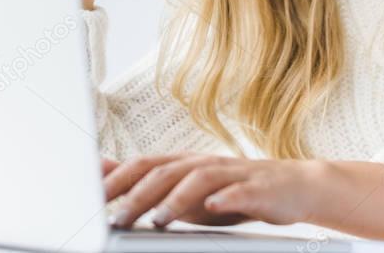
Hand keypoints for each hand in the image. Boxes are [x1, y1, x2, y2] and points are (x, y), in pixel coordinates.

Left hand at [103, 153, 321, 228]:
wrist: (294, 187)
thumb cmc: (232, 190)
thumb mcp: (185, 186)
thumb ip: (146, 180)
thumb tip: (102, 170)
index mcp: (184, 164)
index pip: (143, 165)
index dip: (116, 179)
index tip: (90, 198)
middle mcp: (203, 163)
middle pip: (165, 172)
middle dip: (137, 193)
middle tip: (116, 218)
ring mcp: (231, 174)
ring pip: (198, 179)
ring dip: (176, 198)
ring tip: (157, 220)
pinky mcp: (256, 188)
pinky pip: (239, 191)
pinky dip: (225, 198)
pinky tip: (212, 207)